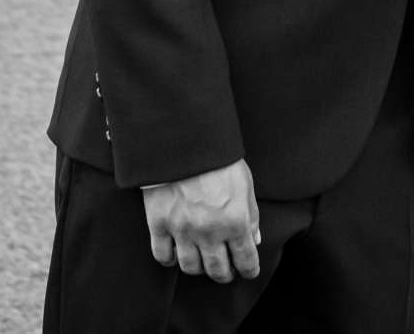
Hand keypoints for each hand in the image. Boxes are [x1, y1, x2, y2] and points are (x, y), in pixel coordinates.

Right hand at [142, 159, 260, 283]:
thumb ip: (251, 215)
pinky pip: (162, 255)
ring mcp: (182, 230)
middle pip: (218, 271)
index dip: (249, 270)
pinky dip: (170, 259)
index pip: (246, 261)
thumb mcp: (244, 183)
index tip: (247, 270)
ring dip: (199, 268)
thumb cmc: (217, 159)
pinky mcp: (159, 223)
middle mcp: (209, 231)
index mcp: (235, 221)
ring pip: (191, 268)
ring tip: (201, 260)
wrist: (184, 140)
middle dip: (225, 274)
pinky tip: (176, 252)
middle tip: (225, 269)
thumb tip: (254, 240)